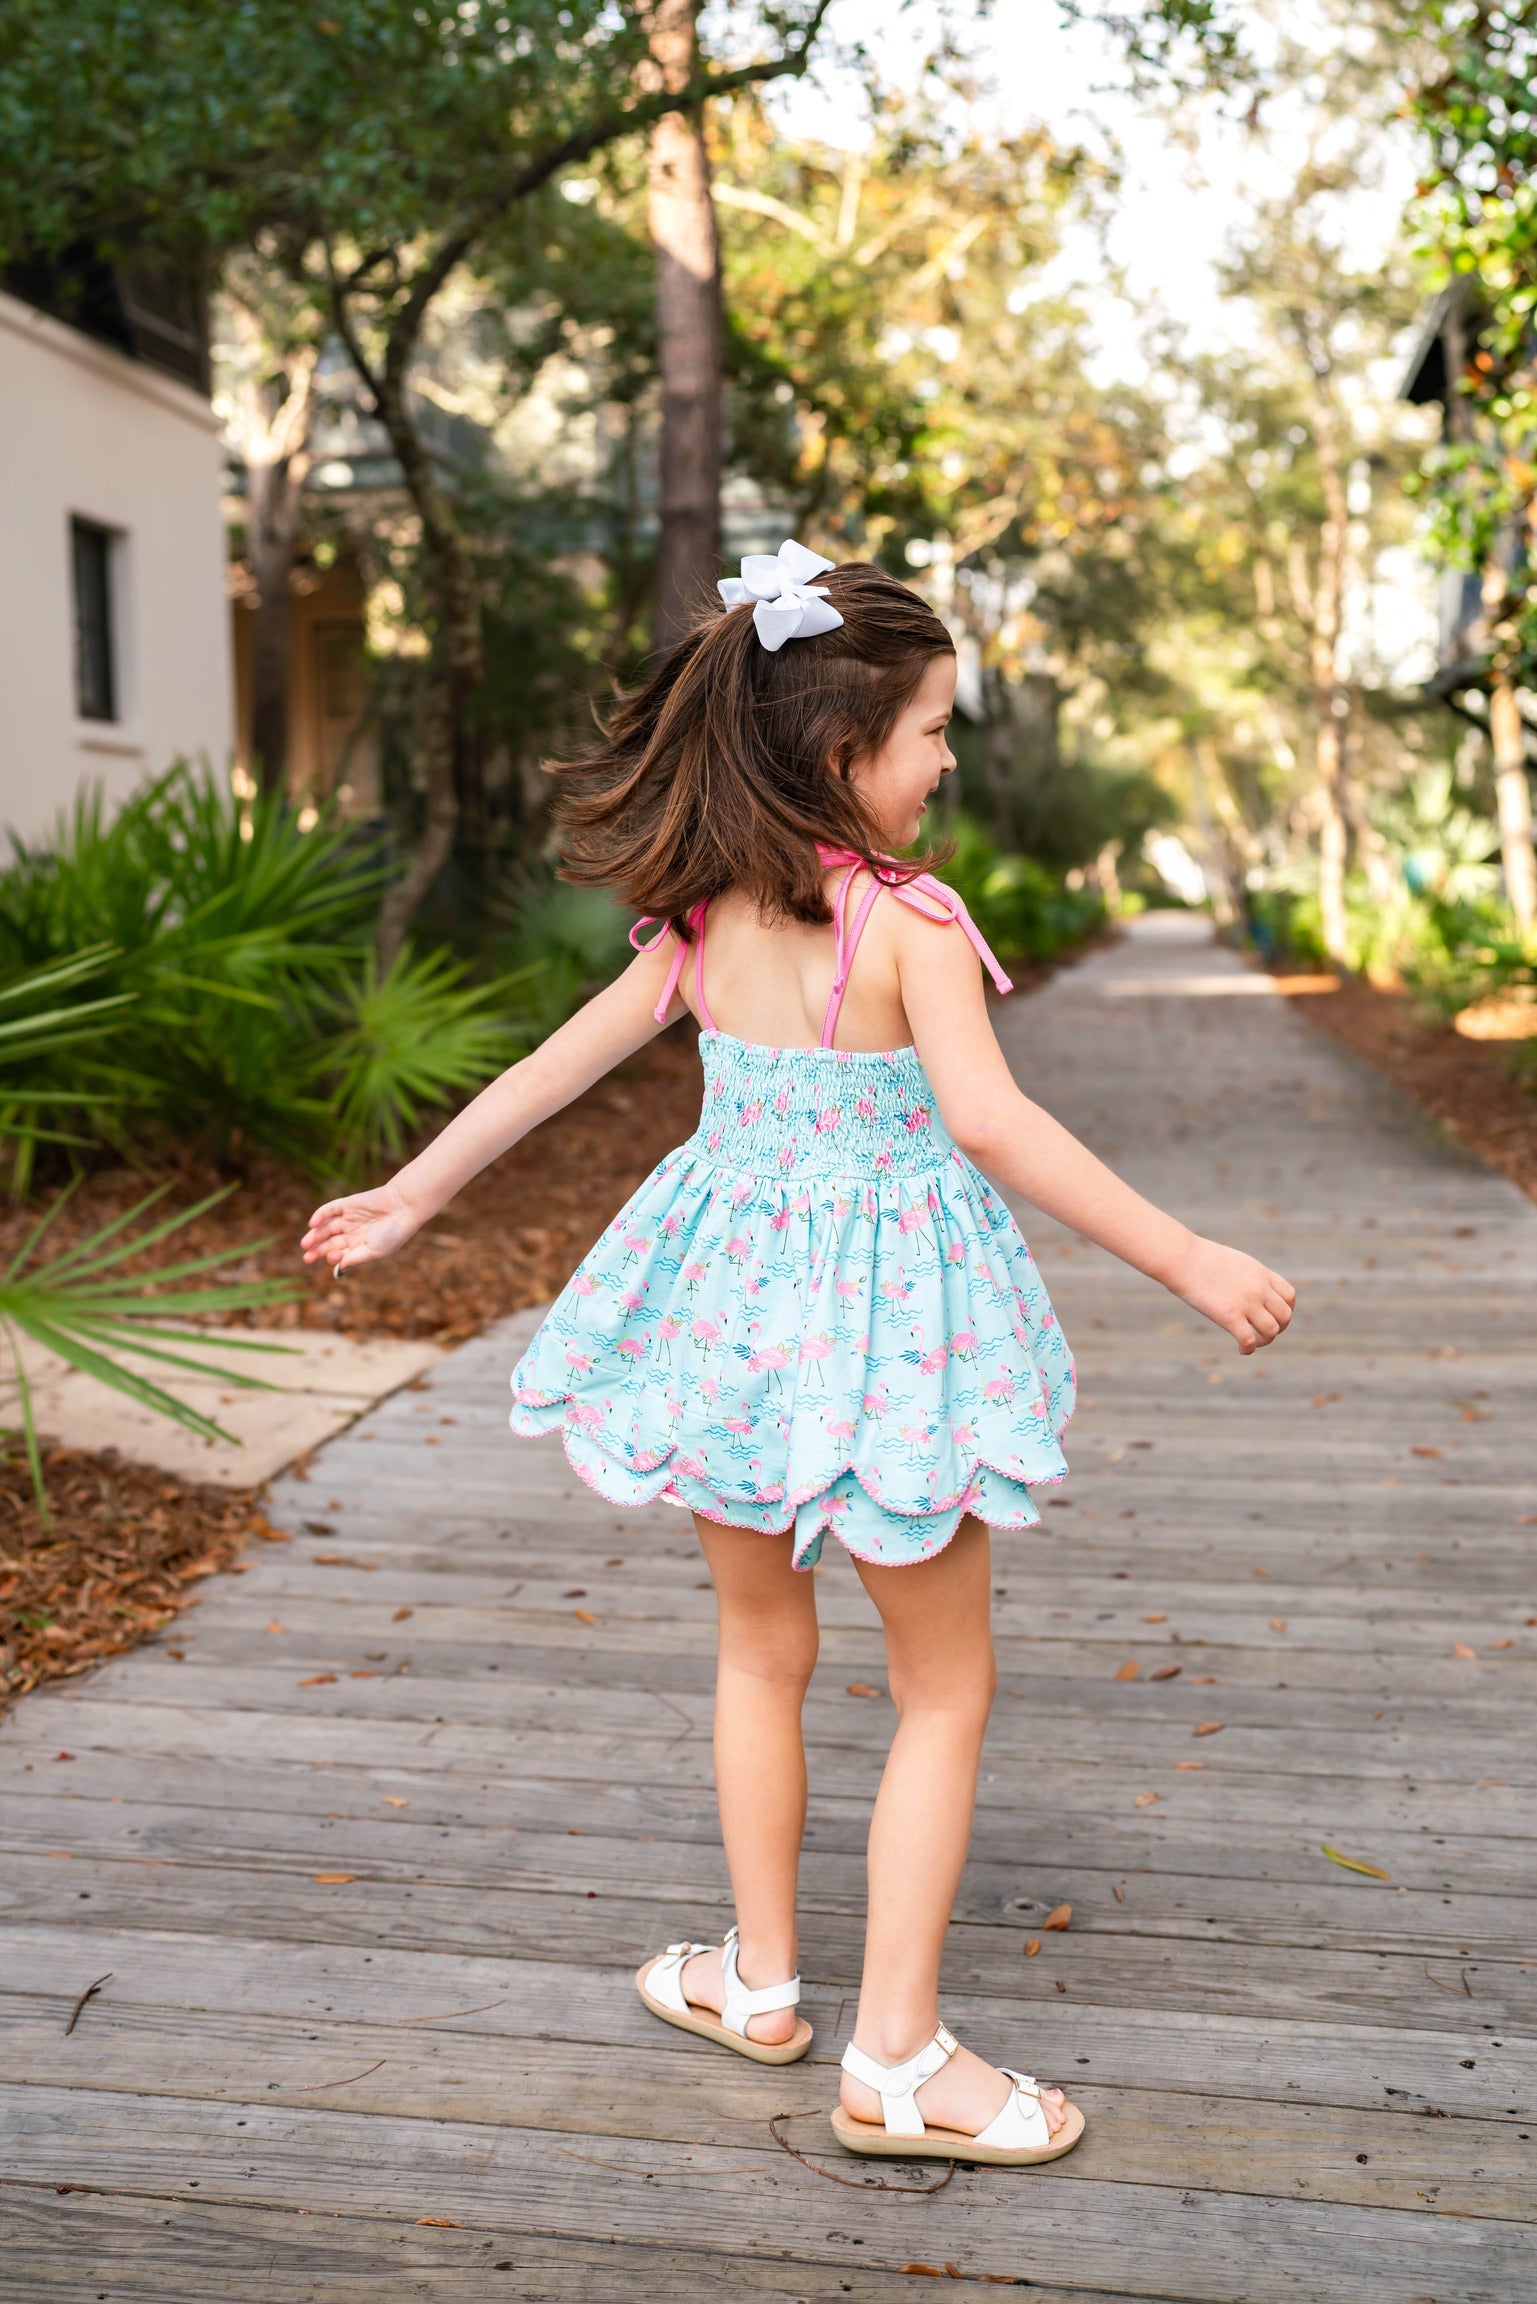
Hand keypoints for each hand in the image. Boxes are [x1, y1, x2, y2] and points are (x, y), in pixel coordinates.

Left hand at [301, 1180, 421, 1275]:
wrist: (403, 1207)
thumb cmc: (393, 1233)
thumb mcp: (374, 1252)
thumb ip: (355, 1259)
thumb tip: (339, 1269)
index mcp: (361, 1246)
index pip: (340, 1254)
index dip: (333, 1257)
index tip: (333, 1257)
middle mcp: (353, 1232)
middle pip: (330, 1242)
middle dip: (318, 1250)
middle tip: (307, 1257)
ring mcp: (349, 1218)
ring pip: (327, 1227)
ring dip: (316, 1235)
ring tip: (306, 1243)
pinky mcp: (347, 1204)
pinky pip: (330, 1209)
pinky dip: (320, 1215)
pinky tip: (312, 1223)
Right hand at [1167, 1234, 1294, 1352]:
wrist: (1181, 1257)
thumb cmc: (1198, 1258)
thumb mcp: (1231, 1262)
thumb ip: (1244, 1276)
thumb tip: (1242, 1288)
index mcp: (1260, 1273)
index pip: (1289, 1296)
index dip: (1286, 1310)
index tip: (1273, 1316)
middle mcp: (1258, 1288)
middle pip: (1285, 1315)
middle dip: (1279, 1328)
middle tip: (1263, 1333)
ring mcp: (1246, 1302)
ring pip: (1272, 1330)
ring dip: (1265, 1341)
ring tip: (1252, 1342)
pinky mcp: (1230, 1316)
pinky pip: (1249, 1340)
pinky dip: (1248, 1349)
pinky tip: (1241, 1349)